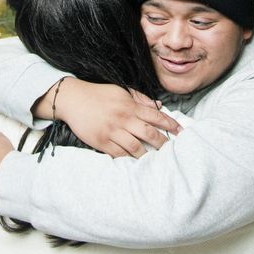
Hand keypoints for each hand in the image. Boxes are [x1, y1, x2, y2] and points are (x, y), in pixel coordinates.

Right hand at [45, 78, 181, 157]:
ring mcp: (112, 131)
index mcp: (129, 105)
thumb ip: (140, 98)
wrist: (72, 99)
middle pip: (149, 134)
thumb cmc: (97, 94)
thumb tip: (158, 106)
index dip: (170, 124)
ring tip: (155, 160)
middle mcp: (123, 118)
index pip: (155, 116)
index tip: (181, 132)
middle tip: (171, 150)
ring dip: (147, 155)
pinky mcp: (101, 141)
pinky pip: (118, 154)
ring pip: (135, 147)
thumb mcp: (120, 90)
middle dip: (163, 143)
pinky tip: (135, 163)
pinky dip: (128, 159)